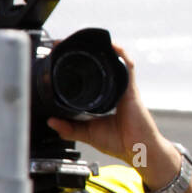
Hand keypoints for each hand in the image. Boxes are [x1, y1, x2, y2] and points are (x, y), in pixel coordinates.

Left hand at [46, 43, 164, 167]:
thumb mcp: (89, 134)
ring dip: (104, 50)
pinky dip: (121, 56)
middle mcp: (116, 91)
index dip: (80, 67)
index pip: (94, 78)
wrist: (140, 150)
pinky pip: (127, 68)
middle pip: (104, 66)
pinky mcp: (131, 91)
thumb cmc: (122, 143)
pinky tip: (112, 47)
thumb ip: (70, 129)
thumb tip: (51, 122)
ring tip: (87, 41)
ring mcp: (125, 89)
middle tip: (69, 46)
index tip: (63, 59)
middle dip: (89, 53)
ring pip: (115, 63)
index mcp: (106, 99)